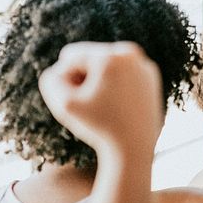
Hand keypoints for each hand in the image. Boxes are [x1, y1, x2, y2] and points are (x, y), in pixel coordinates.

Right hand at [39, 42, 162, 160]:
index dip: (64, 81)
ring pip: (107, 66)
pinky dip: (114, 86)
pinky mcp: (151, 77)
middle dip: (82, 78)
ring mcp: (143, 64)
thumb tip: (58, 70)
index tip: (73, 102)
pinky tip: (114, 106)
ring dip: (97, 82)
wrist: (135, 148)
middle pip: (90, 58)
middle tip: (88, 105)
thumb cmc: (100, 127)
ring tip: (100, 106)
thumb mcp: (65, 105)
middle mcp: (131, 53)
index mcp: (111, 56)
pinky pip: (123, 74)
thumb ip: (51, 81)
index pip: (71, 57)